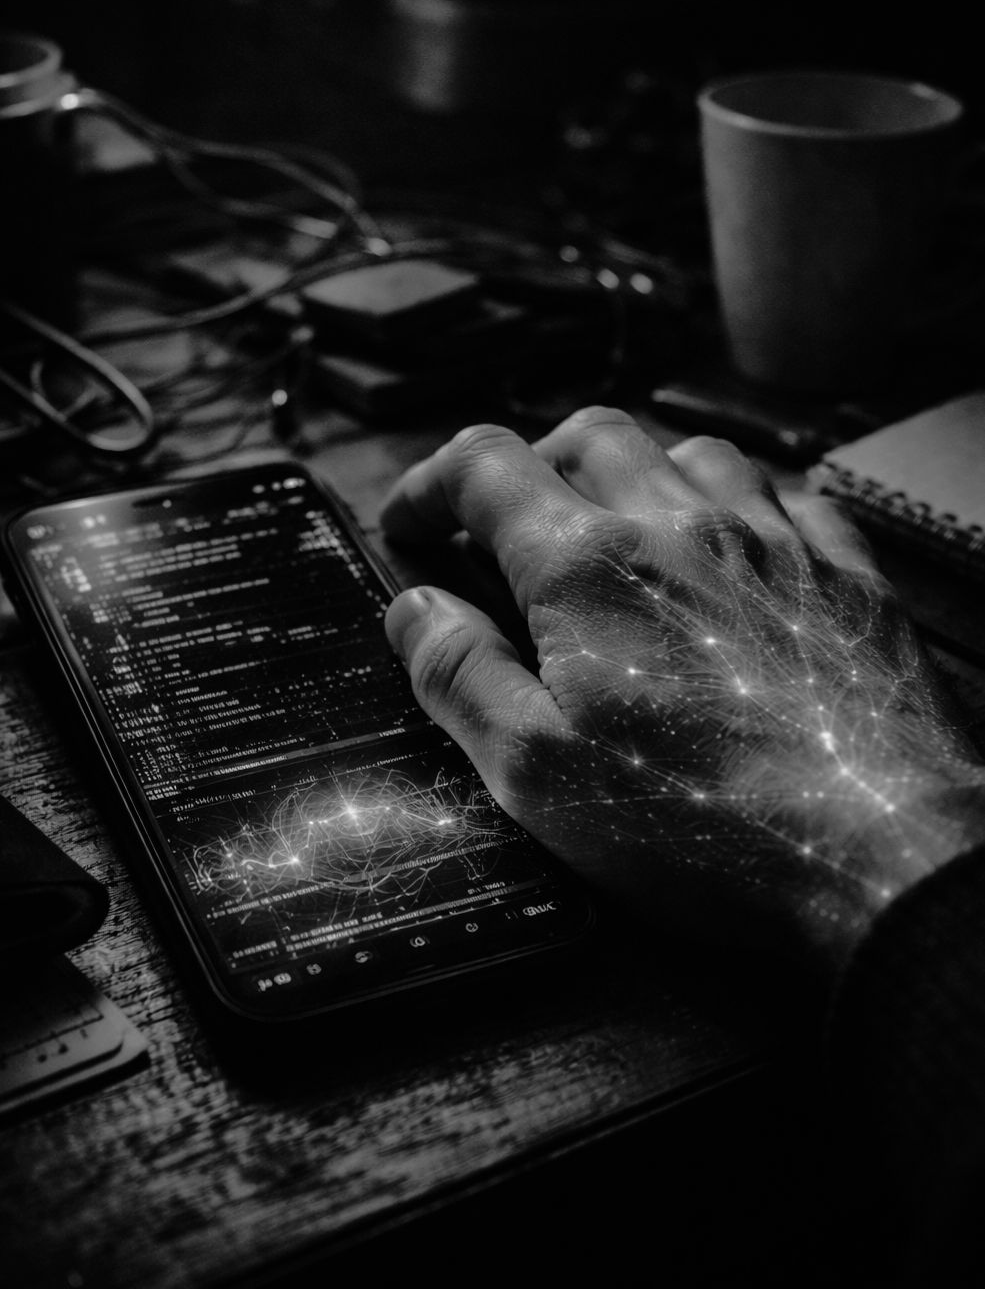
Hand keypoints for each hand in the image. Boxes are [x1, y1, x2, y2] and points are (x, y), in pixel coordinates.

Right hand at [381, 408, 984, 968]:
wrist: (875, 854)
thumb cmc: (699, 825)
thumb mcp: (535, 772)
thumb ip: (460, 676)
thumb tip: (414, 608)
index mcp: (588, 567)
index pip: (485, 468)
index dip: (431, 483)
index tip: (414, 522)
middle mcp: (681, 526)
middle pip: (588, 434)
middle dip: (532, 462)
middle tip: (509, 523)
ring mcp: (774, 541)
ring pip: (691, 451)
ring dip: (638, 472)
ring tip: (621, 527)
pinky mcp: (848, 575)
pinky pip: (789, 493)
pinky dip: (741, 502)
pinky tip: (737, 546)